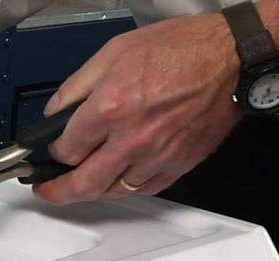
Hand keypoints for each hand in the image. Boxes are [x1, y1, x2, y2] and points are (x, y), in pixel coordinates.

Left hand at [36, 0, 278, 203]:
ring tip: (80, 184)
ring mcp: (157, 156)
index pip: (67, 149)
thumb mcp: (112, 53)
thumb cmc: (177, 49)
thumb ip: (76, 88)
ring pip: (114, 191)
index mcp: (111, 108)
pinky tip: (117, 179)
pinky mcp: (179, 165)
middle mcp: (132, 139)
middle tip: (48, 190)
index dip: (53, 152)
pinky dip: (126, 188)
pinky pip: (144, 189)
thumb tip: (54, 114)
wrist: (230, 58)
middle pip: (84, 184)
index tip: (51, 151)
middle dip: (59, 192)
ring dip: (93, 191)